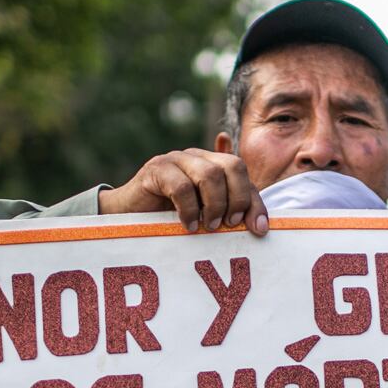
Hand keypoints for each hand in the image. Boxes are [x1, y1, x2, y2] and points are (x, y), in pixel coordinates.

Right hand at [98, 149, 268, 235]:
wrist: (126, 215)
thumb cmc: (169, 218)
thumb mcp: (205, 217)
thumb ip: (229, 214)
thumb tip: (262, 226)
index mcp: (212, 164)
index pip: (243, 175)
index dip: (254, 201)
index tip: (259, 230)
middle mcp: (197, 157)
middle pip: (232, 166)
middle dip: (238, 198)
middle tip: (230, 224)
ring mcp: (176, 159)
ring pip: (210, 174)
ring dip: (214, 204)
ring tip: (208, 226)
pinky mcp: (156, 169)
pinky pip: (181, 186)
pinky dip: (189, 210)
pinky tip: (187, 226)